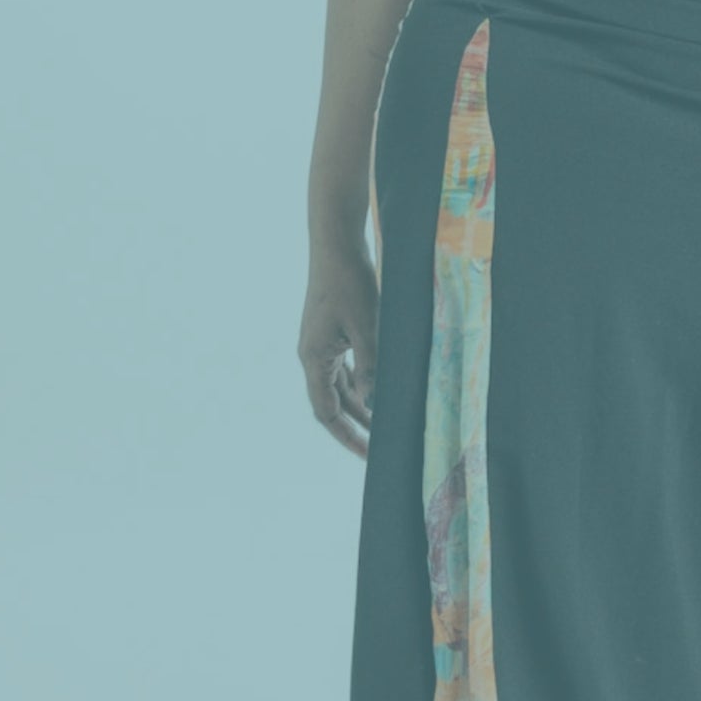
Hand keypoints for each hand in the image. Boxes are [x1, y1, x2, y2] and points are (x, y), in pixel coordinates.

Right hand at [297, 245, 379, 458]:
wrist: (336, 244)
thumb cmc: (350, 283)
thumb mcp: (367, 327)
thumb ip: (372, 369)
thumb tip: (377, 406)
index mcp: (314, 358)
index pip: (326, 411)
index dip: (347, 436)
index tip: (368, 456)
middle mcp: (314, 354)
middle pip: (332, 403)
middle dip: (356, 427)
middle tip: (381, 450)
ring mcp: (322, 343)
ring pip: (340, 386)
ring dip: (361, 407)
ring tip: (386, 427)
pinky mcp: (333, 331)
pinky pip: (346, 368)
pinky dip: (362, 384)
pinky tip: (380, 391)